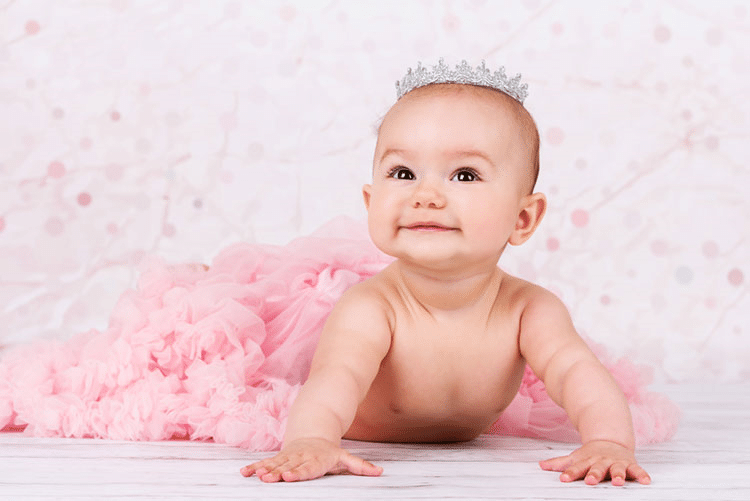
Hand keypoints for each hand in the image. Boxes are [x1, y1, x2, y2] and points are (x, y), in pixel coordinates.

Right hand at [240, 438, 382, 482]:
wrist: (313, 434)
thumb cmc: (329, 452)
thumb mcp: (345, 457)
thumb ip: (360, 466)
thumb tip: (380, 472)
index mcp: (315, 460)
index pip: (307, 468)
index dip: (299, 473)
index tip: (290, 476)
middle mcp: (299, 458)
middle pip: (288, 467)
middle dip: (278, 473)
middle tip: (269, 479)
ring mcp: (287, 458)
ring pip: (274, 465)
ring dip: (264, 471)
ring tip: (255, 477)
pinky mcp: (278, 458)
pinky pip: (265, 463)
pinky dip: (255, 467)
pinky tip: (244, 473)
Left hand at [539, 440, 650, 485]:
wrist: (610, 441)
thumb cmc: (590, 455)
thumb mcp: (575, 457)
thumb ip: (560, 463)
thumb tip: (540, 466)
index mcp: (587, 461)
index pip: (577, 467)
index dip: (570, 473)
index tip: (564, 479)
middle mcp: (601, 462)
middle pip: (596, 469)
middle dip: (593, 475)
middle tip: (590, 481)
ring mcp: (616, 463)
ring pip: (617, 469)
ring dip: (617, 475)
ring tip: (617, 482)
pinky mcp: (629, 464)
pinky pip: (637, 470)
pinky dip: (642, 475)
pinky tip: (646, 481)